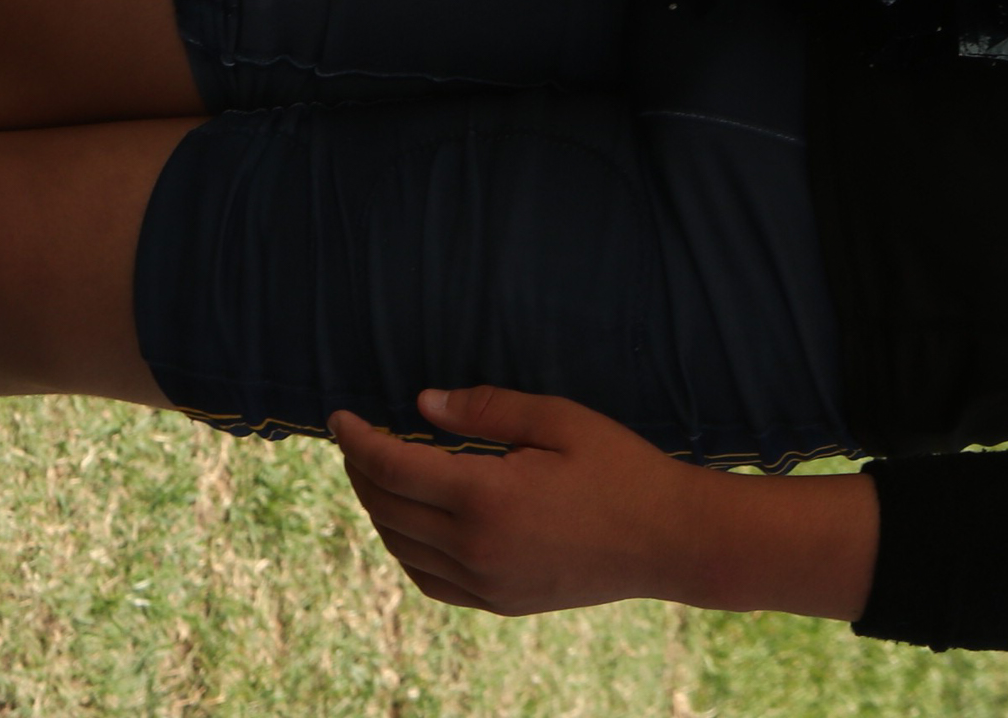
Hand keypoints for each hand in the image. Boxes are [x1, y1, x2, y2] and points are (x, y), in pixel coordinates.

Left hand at [331, 387, 873, 619]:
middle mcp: (474, 548)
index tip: (338, 417)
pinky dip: (405, 548)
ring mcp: (483, 583)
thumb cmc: (623, 468)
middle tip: (356, 438)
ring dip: (379, 509)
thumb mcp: (563, 421)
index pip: (394, 468)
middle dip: (362, 469)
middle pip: (387, 509)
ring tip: (380, 474)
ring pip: (401, 547)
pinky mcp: (497, 602)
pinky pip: (427, 579)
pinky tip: (412, 525)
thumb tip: (423, 406)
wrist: (669, 539)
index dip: (358, 441)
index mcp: (487, 498)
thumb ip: (490, 411)